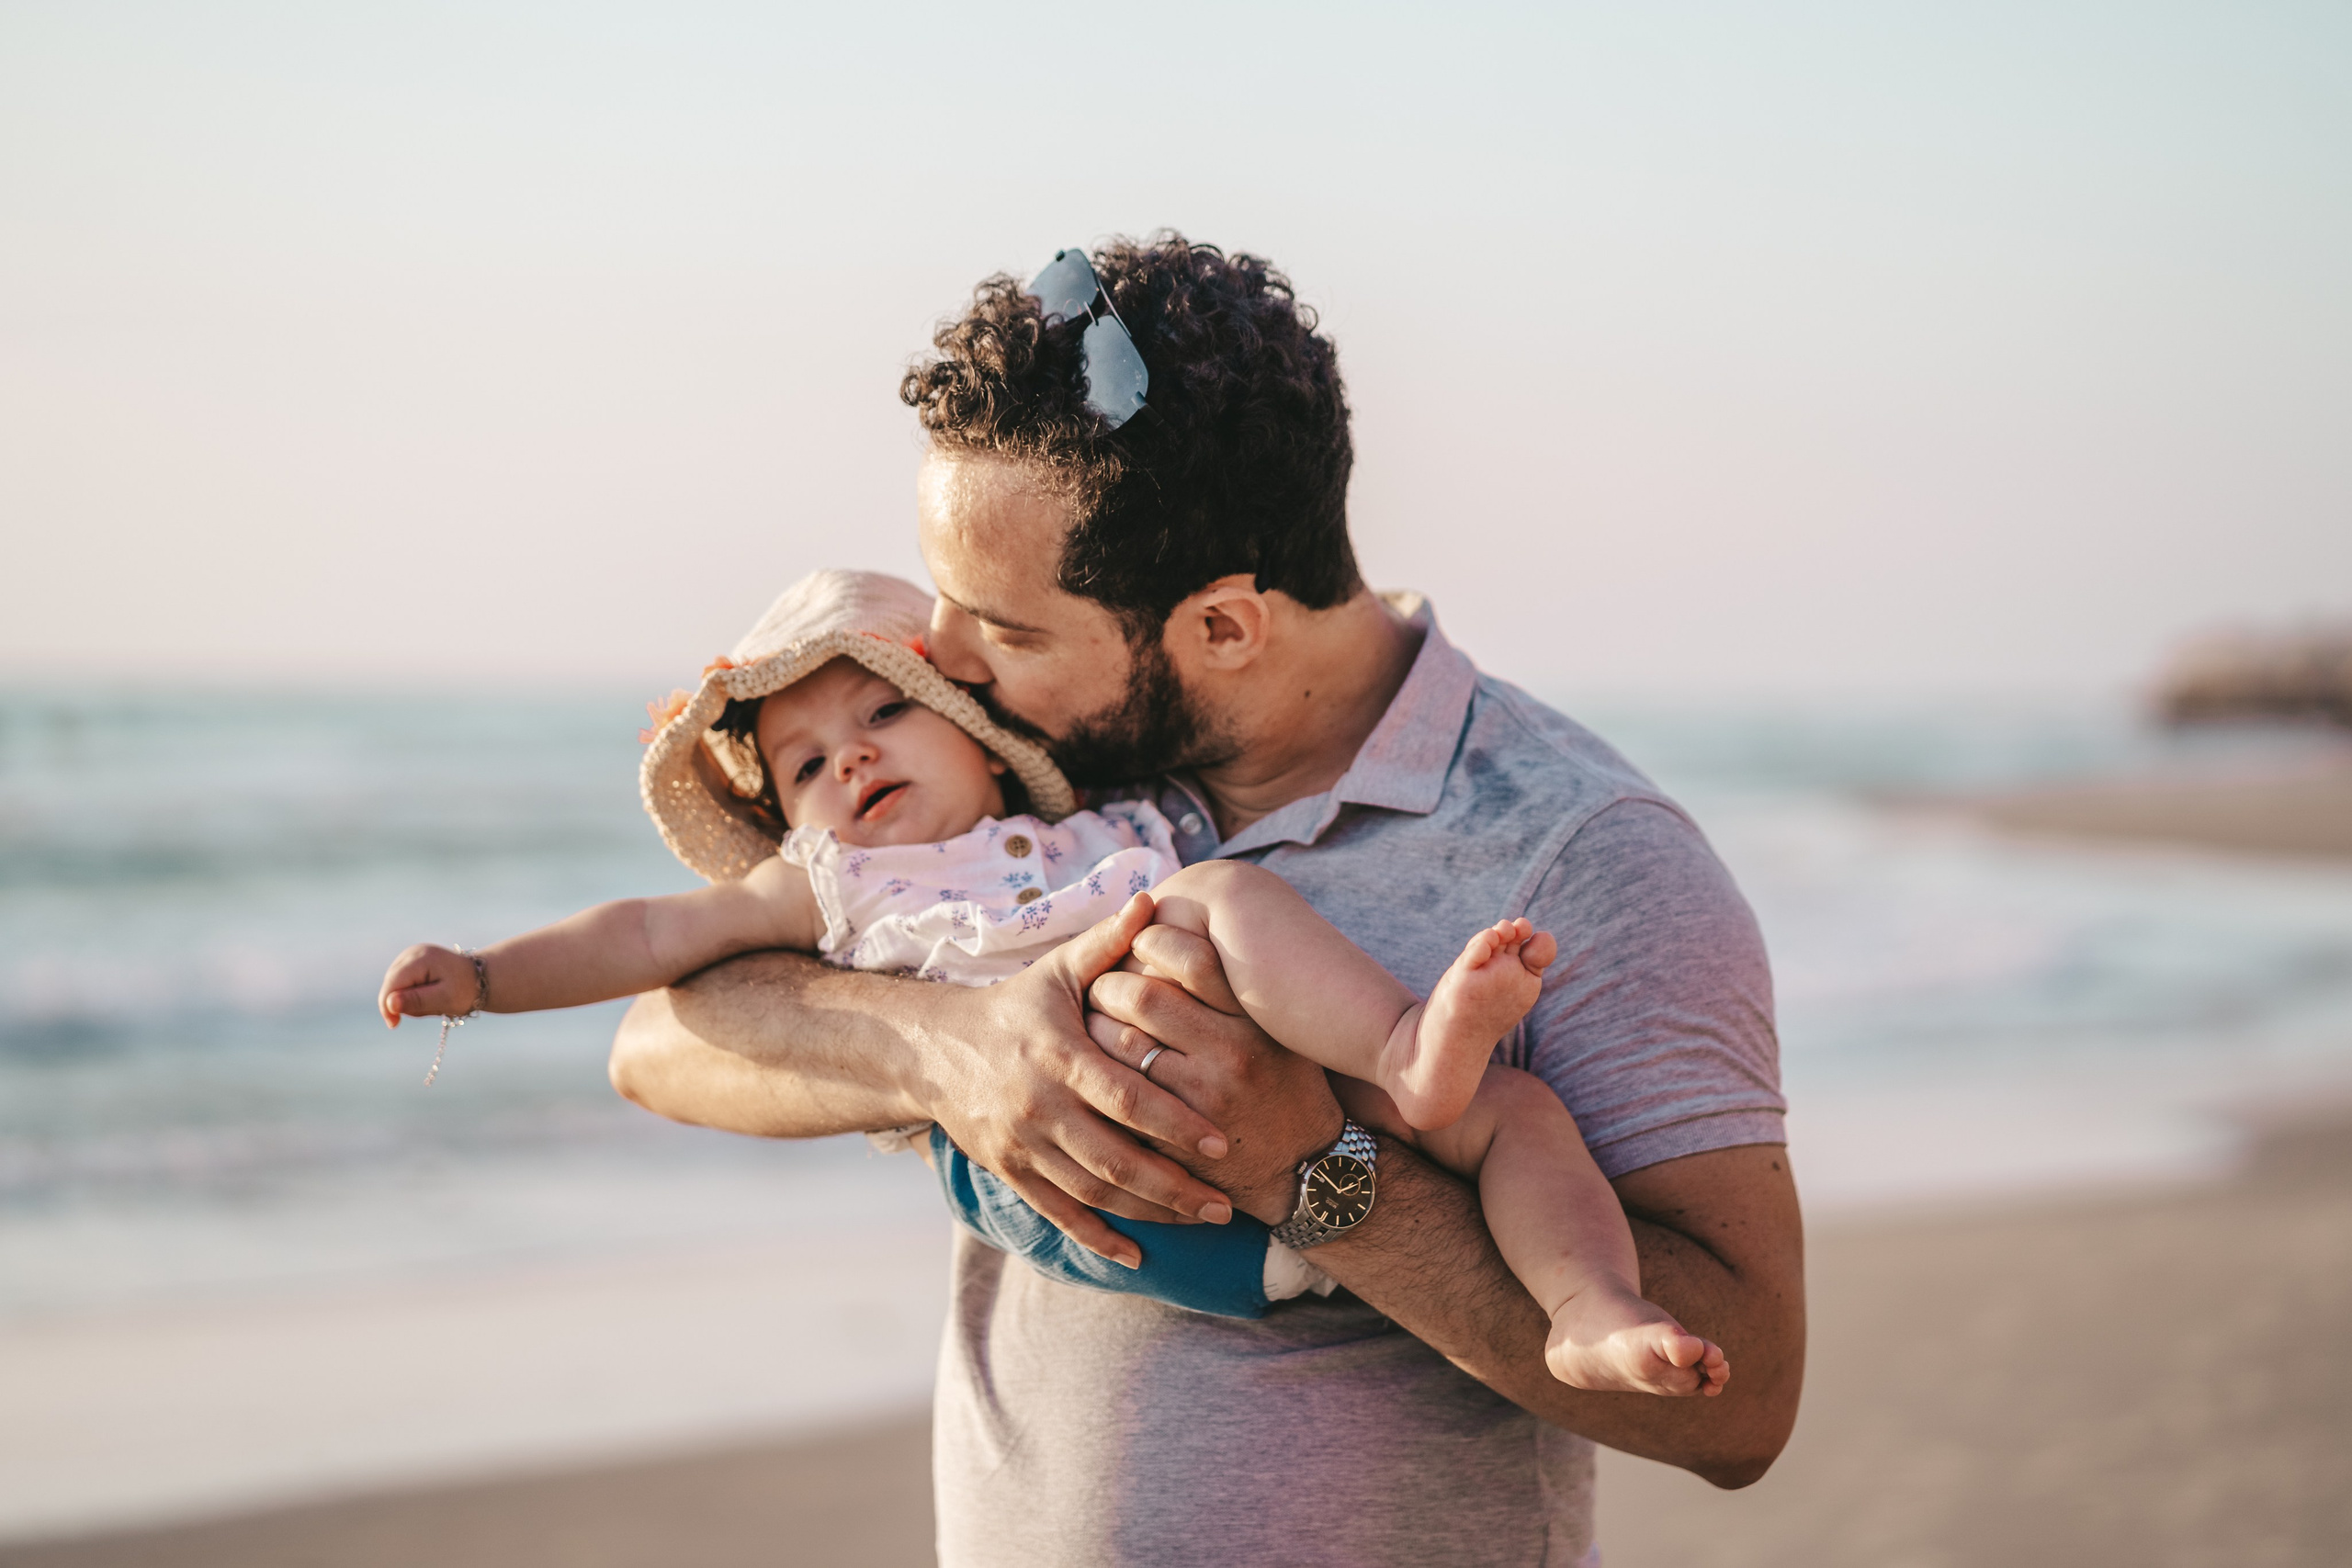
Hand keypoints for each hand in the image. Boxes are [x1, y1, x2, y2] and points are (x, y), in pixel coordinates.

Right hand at [379, 944, 480, 1026]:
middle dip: (403, 1003)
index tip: (394, 1025)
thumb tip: (390, 1003)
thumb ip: (417, 1001)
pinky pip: (399, 985)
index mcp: (420, 958)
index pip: (392, 983)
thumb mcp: (444, 999)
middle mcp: (411, 953)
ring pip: (393, 986)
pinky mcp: (409, 963)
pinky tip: (427, 995)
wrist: (479, 979)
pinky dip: (410, 995)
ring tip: (433, 1001)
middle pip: (390, 985)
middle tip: (431, 1008)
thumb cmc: (465, 990)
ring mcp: (409, 956)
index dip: (387, 1006)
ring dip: (408, 1000)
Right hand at [915, 894, 1237, 1267]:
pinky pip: (1058, 1214)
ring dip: (1149, 1213)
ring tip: (1201, 1220)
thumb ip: (1108, 942)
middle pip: (1115, 1158)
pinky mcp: (1009, 1172)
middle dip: (1174, 1185)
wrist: (934, 1050)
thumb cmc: (1014, 1006)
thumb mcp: (1056, 971)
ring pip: (1092, 1193)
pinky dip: (1097, 1238)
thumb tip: (1152, 898)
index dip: (1174, 1122)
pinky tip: (1138, 1254)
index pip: (1125, 1096)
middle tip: (1226, 1203)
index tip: (1220, 1142)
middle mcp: (1039, 1106)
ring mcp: (1022, 1145)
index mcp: (1058, 1055)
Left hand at [1085, 921, 1343, 1224]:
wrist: (1306, 1169)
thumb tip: (1176, 936)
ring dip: (1092, 1029)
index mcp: (1254, 1018)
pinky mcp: (1174, 1136)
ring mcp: (1201, 1096)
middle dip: (1109, 986)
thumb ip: (1233, 991)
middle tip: (1100, 987)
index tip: (1138, 945)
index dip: (1153, 943)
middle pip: (1142, 996)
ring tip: (1087, 1025)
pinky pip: (1118, 1092)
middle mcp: (1231, 1052)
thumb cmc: (1286, 1086)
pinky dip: (1098, 1075)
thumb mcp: (1280, 1031)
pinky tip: (1094, 1069)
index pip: (1192, 958)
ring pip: (1119, 1042)